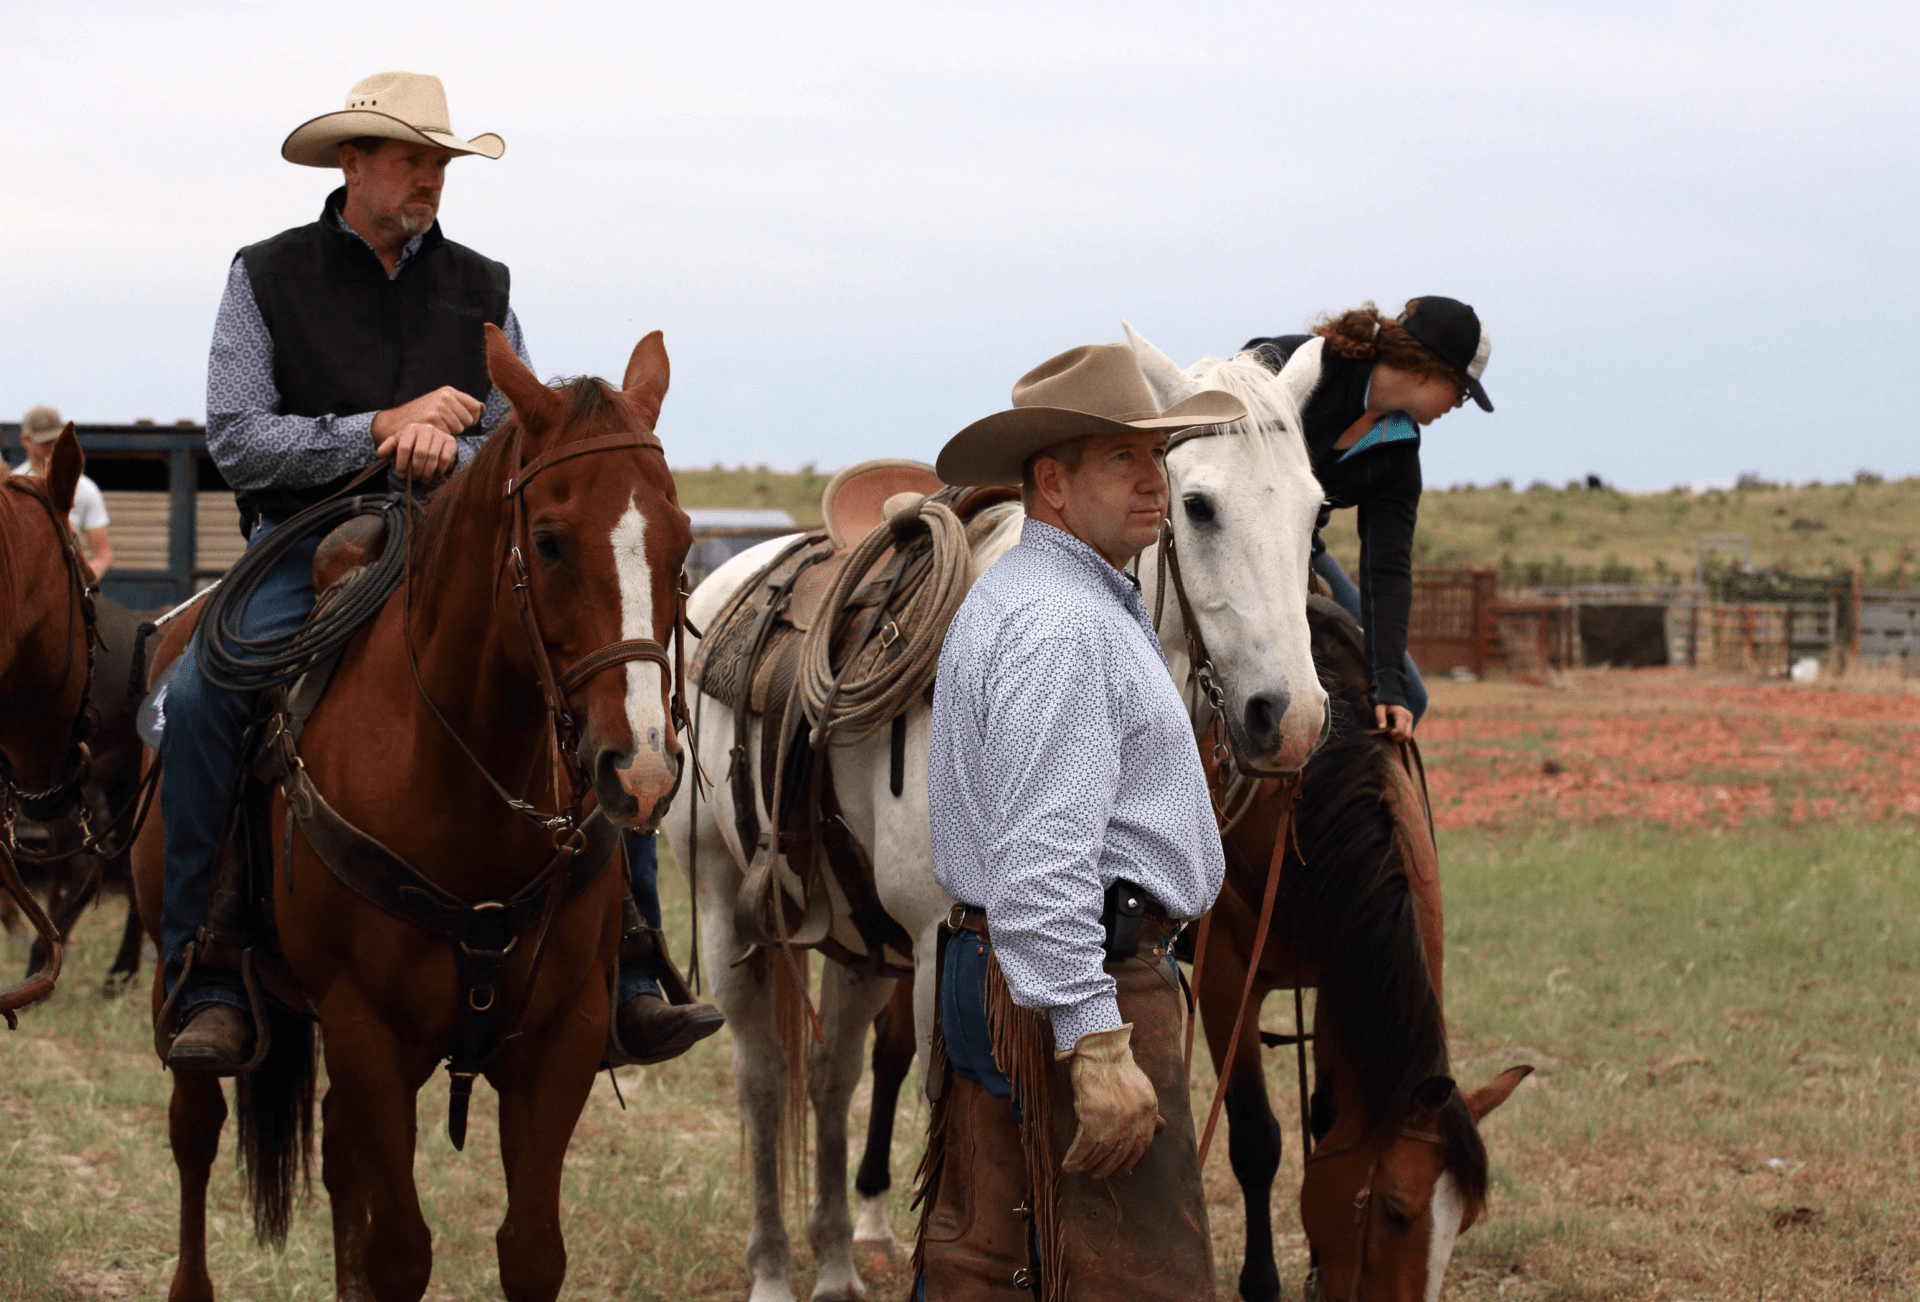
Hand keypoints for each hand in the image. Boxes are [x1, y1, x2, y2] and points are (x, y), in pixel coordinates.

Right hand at [372, 386, 483, 439]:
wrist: (395, 422)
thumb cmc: (421, 416)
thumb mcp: (440, 404)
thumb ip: (460, 405)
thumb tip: (483, 409)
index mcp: (449, 391)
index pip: (476, 407)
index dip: (472, 418)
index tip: (461, 421)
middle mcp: (445, 396)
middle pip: (470, 420)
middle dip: (460, 426)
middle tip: (442, 424)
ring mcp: (438, 407)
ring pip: (459, 428)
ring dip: (449, 432)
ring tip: (435, 426)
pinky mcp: (432, 419)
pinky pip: (449, 434)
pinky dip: (441, 436)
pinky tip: (430, 431)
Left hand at [375, 422, 458, 480]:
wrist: (433, 443)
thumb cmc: (413, 445)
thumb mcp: (399, 445)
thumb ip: (388, 448)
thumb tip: (379, 454)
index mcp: (411, 428)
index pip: (404, 447)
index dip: (401, 463)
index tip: (401, 475)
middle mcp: (426, 428)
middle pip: (420, 452)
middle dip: (416, 469)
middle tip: (415, 478)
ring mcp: (440, 434)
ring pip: (433, 456)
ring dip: (427, 472)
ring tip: (423, 479)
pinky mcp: (451, 441)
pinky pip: (445, 458)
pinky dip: (440, 469)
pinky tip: (435, 474)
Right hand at [1056, 1024, 1164, 1178]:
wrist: (1100, 1051)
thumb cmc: (1119, 1067)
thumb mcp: (1143, 1090)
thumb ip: (1149, 1113)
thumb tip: (1161, 1130)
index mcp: (1148, 1113)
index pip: (1141, 1148)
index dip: (1130, 1162)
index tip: (1123, 1171)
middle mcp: (1133, 1121)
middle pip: (1120, 1155)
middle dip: (1108, 1168)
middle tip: (1099, 1174)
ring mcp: (1113, 1123)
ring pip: (1100, 1154)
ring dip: (1089, 1166)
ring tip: (1082, 1169)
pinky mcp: (1092, 1120)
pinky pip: (1083, 1147)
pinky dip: (1075, 1158)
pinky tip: (1069, 1165)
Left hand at [1373, 703, 1414, 742]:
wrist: (1392, 701)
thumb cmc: (1384, 705)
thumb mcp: (1379, 708)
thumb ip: (1380, 717)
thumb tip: (1381, 728)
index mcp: (1401, 714)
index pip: (1400, 730)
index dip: (1392, 733)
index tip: (1386, 730)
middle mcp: (1409, 718)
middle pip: (1405, 735)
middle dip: (1395, 736)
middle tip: (1388, 732)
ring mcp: (1411, 721)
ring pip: (1408, 737)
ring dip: (1398, 738)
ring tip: (1391, 732)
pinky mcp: (1411, 725)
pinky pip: (1408, 736)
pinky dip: (1401, 737)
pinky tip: (1395, 733)